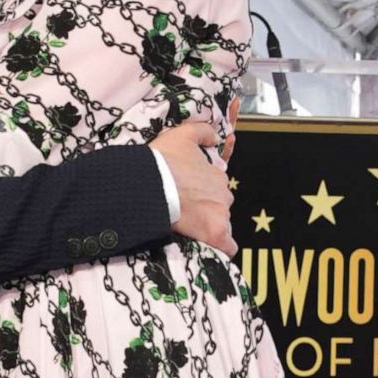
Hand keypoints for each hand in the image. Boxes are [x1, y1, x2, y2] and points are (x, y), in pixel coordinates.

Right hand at [149, 121, 236, 256]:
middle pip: (219, 204)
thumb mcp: (182, 134)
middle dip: (207, 206)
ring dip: (210, 224)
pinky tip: (211, 245)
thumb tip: (216, 137)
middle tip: (187, 208)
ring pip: (221, 222)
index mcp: (216, 175)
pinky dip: (222, 246)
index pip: (216, 185)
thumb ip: (203, 131)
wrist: (150, 184)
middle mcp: (223, 194)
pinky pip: (227, 245)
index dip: (202, 189)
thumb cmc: (164, 161)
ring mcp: (221, 215)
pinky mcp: (216, 234)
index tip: (189, 192)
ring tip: (190, 226)